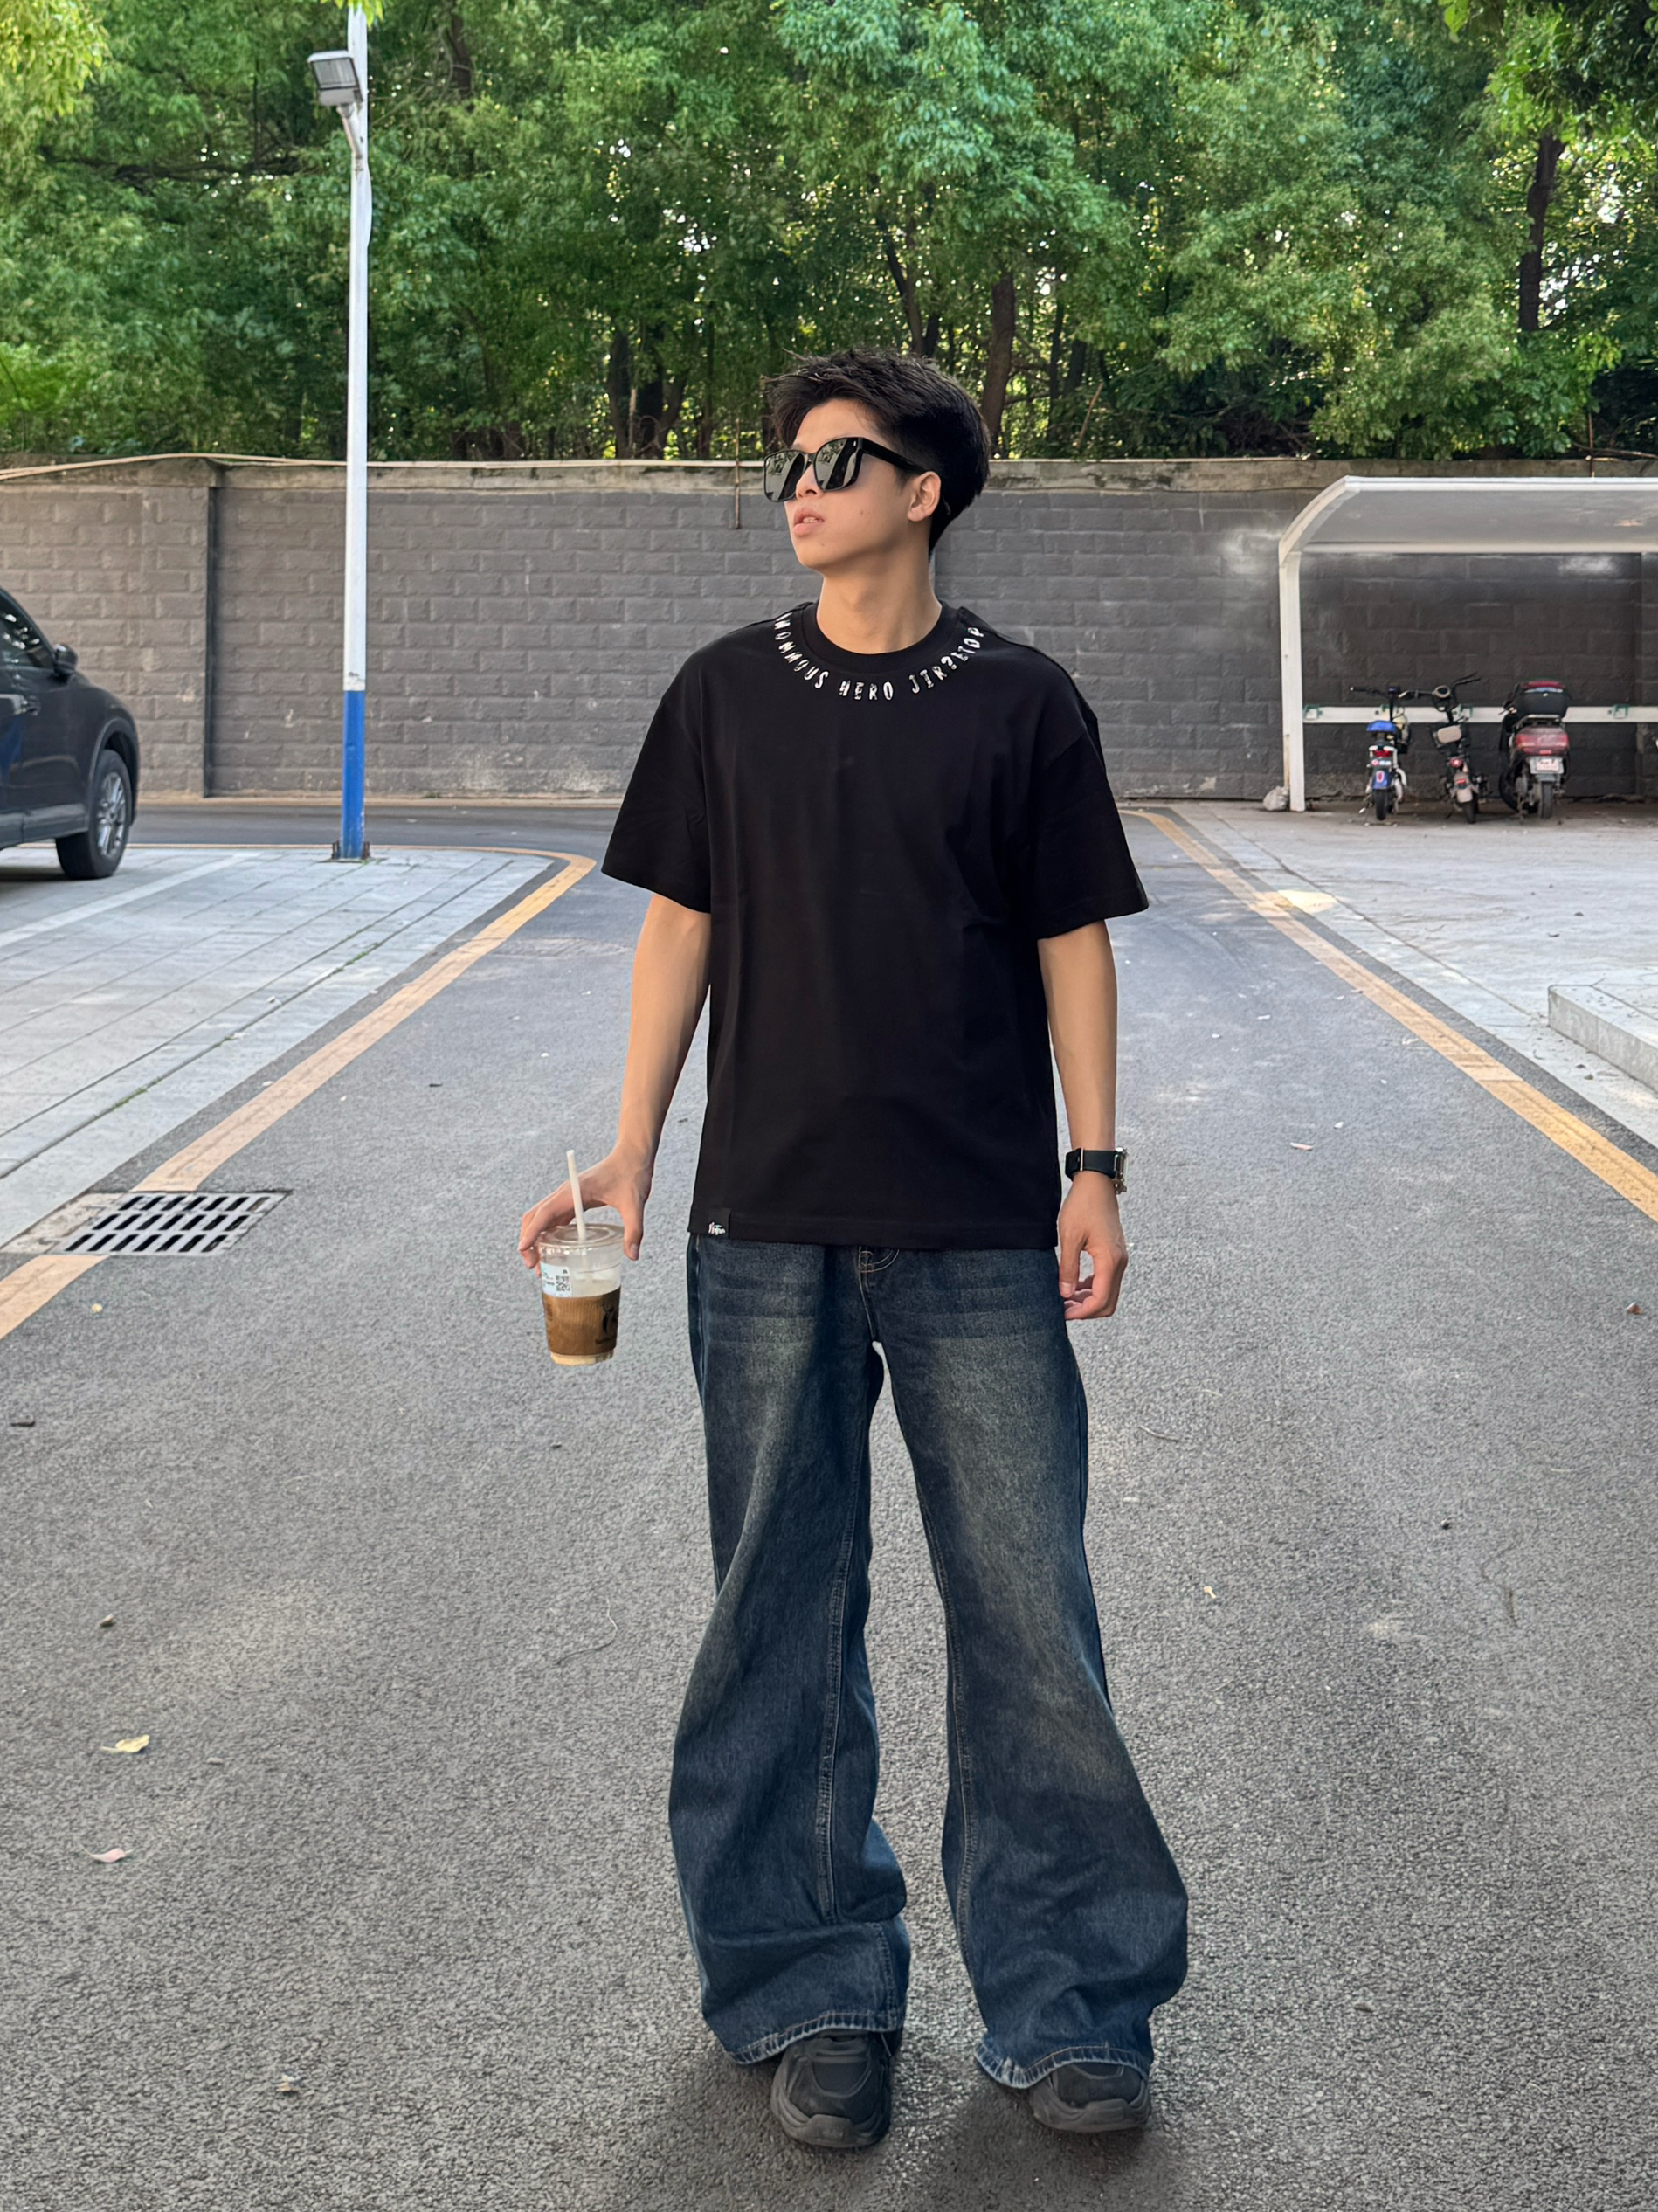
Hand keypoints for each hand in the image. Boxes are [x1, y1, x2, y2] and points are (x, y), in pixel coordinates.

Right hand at [518, 1148, 652, 1268]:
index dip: (532, 1231)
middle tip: (533, 1265)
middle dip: (529, 1240)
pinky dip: (547, 1233)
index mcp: (575, 1191)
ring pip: (541, 1217)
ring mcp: (568, 1196)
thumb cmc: (632, 1174)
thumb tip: (632, 1256)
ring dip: (535, 1238)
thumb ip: (633, 1230)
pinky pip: (554, 1217)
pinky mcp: (574, 1199)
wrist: (632, 1155)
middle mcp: (566, 1193)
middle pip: (535, 1216)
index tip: (523, 1249)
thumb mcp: (634, 1204)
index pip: (546, 1213)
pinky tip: (553, 1249)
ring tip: (539, 1262)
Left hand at [1057, 1177, 1127, 1319]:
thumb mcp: (1069, 1237)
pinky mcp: (1115, 1254)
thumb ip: (1068, 1268)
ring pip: (1108, 1293)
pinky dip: (1092, 1289)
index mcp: (1109, 1260)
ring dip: (1089, 1300)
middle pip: (1108, 1302)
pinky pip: (1107, 1280)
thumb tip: (1066, 1294)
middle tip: (1063, 1308)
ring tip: (1065, 1298)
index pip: (1100, 1300)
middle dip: (1086, 1310)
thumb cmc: (1082, 1206)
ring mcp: (1119, 1258)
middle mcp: (1119, 1262)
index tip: (1063, 1313)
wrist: (1096, 1184)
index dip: (1082, 1312)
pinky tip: (1075, 1285)